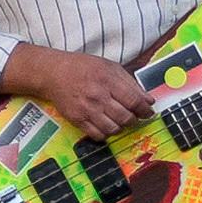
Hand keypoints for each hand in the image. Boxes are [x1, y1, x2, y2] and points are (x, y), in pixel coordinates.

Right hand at [1, 44, 157, 140]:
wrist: (53, 73)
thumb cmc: (83, 68)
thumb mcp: (109, 67)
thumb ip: (130, 82)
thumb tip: (149, 100)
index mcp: (108, 80)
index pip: (134, 101)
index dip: (145, 110)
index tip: (148, 112)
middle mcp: (98, 96)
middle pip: (126, 117)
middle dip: (134, 120)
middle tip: (133, 116)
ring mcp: (86, 109)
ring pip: (114, 129)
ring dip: (120, 127)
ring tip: (118, 120)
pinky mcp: (77, 119)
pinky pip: (98, 135)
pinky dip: (106, 133)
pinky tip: (106, 125)